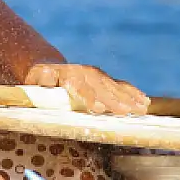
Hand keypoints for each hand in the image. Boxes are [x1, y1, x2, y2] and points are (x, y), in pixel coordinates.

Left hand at [25, 64, 147, 116]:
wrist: (48, 68)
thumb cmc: (38, 82)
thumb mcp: (34, 80)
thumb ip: (41, 81)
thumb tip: (47, 79)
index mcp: (66, 74)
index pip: (79, 86)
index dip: (89, 97)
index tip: (99, 108)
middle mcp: (84, 72)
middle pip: (100, 87)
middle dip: (114, 100)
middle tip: (127, 112)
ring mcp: (96, 75)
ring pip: (113, 86)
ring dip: (128, 97)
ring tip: (141, 108)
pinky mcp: (104, 80)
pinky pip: (120, 86)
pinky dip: (133, 93)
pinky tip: (144, 101)